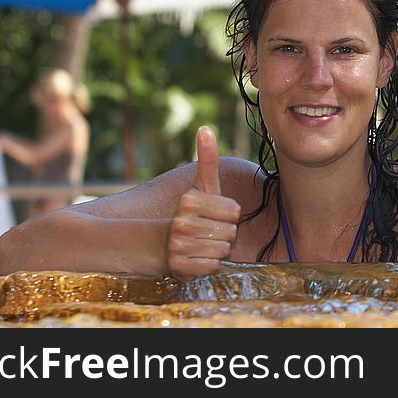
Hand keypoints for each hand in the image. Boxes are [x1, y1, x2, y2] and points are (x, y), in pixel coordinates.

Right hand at [167, 126, 240, 279]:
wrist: (162, 243)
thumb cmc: (192, 212)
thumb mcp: (202, 186)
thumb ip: (207, 159)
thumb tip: (205, 128)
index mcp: (188, 200)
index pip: (234, 211)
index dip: (229, 214)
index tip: (213, 214)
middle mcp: (180, 223)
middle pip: (230, 232)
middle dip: (224, 233)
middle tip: (208, 231)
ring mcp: (178, 246)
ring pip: (223, 250)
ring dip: (217, 249)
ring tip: (202, 243)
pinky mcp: (179, 268)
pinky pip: (213, 267)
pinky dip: (209, 264)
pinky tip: (197, 257)